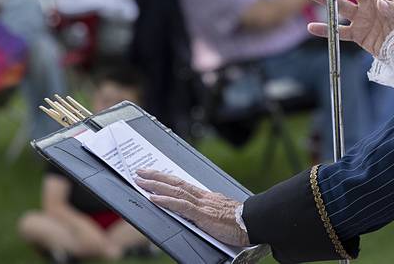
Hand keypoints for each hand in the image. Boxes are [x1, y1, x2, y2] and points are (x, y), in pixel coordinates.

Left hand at [135, 169, 249, 246]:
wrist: (252, 221)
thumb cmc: (239, 221)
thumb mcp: (221, 212)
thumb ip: (208, 211)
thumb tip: (199, 213)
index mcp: (206, 197)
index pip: (182, 184)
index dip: (167, 179)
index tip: (154, 175)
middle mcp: (202, 197)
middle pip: (176, 183)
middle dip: (156, 177)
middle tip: (141, 172)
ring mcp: (201, 204)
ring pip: (175, 191)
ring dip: (156, 186)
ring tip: (141, 181)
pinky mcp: (202, 214)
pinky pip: (180, 205)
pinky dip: (166, 201)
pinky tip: (154, 198)